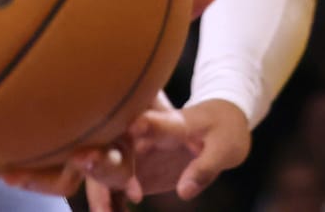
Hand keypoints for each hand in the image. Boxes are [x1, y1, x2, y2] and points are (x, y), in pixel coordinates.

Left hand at [0, 0, 220, 202]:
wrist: (97, 60)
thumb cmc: (130, 48)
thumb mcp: (152, 31)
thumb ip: (181, 9)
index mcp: (130, 119)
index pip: (134, 145)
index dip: (130, 162)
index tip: (130, 171)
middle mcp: (103, 137)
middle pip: (103, 167)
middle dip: (95, 173)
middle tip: (77, 161)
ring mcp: (73, 144)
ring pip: (63, 173)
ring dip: (40, 177)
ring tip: (11, 175)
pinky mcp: (45, 143)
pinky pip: (29, 160)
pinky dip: (11, 163)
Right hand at [86, 96, 250, 206]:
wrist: (220, 123)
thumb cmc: (223, 130)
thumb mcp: (223, 147)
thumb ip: (203, 168)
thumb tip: (184, 192)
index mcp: (167, 122)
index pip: (144, 125)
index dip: (130, 139)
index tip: (127, 151)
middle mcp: (141, 133)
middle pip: (111, 148)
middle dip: (102, 175)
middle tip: (104, 208)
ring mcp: (134, 153)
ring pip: (106, 170)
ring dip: (101, 195)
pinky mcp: (134, 170)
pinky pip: (115, 188)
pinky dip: (110, 203)